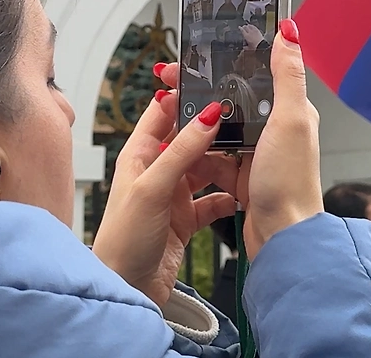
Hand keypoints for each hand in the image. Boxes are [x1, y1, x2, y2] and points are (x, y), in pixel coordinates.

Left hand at [92, 82, 238, 306]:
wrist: (127, 288)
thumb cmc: (124, 239)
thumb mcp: (153, 187)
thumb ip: (181, 150)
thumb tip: (207, 115)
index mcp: (140, 154)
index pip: (162, 112)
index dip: (184, 95)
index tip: (212, 82)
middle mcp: (156, 170)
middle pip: (189, 138)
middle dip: (213, 131)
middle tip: (241, 119)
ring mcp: (172, 194)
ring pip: (205, 167)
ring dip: (224, 164)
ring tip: (246, 157)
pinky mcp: (185, 218)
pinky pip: (212, 200)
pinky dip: (226, 197)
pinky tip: (240, 194)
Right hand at [154, 22, 322, 259]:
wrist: (282, 237)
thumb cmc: (290, 182)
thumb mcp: (291, 120)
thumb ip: (287, 76)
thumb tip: (289, 30)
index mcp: (289, 112)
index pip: (254, 74)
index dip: (223, 61)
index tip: (194, 54)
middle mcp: (274, 131)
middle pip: (230, 100)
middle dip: (198, 89)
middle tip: (165, 80)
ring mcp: (256, 156)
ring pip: (218, 129)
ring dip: (193, 121)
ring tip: (166, 112)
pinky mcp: (241, 178)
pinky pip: (213, 158)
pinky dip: (196, 154)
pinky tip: (178, 149)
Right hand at [239, 24, 265, 49]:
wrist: (261, 45)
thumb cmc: (254, 47)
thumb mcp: (248, 48)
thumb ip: (245, 47)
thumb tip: (244, 47)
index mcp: (246, 36)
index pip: (242, 30)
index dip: (240, 28)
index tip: (239, 27)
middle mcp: (249, 32)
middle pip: (246, 27)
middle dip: (244, 26)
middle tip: (243, 26)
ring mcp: (254, 31)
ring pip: (250, 26)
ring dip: (248, 25)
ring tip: (247, 25)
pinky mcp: (258, 31)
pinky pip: (254, 27)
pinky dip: (252, 26)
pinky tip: (252, 26)